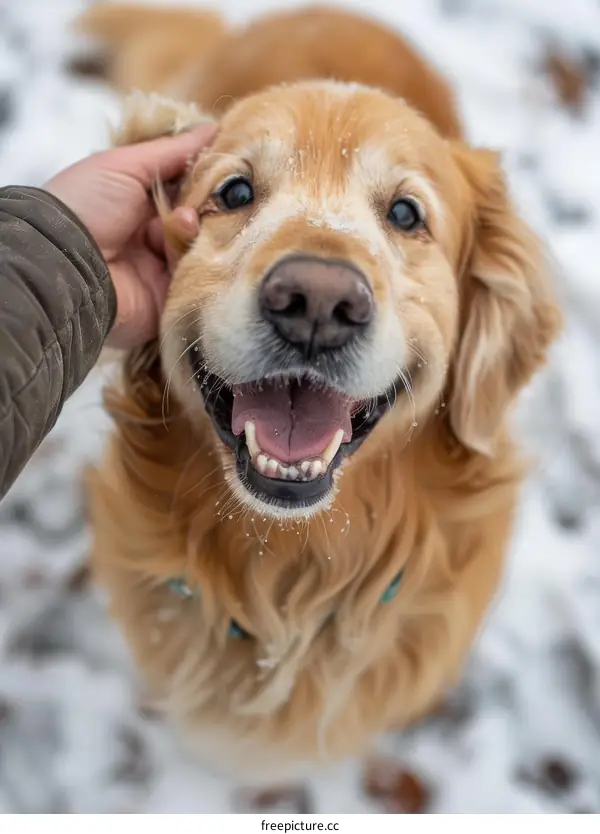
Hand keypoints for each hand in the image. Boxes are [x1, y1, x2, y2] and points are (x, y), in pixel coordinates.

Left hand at [44, 125, 214, 348]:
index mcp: (137, 203)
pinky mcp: (168, 298)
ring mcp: (159, 269)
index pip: (185, 189)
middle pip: (199, 219)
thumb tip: (214, 129)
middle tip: (216, 193)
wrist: (65, 264)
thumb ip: (173, 151)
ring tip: (185, 222)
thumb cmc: (85, 204)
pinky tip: (188, 243)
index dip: (206, 178)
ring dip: (197, 230)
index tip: (228, 165)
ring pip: (201, 247)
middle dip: (208, 204)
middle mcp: (149, 236)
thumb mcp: (126, 164)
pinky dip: (196, 258)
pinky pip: (196, 277)